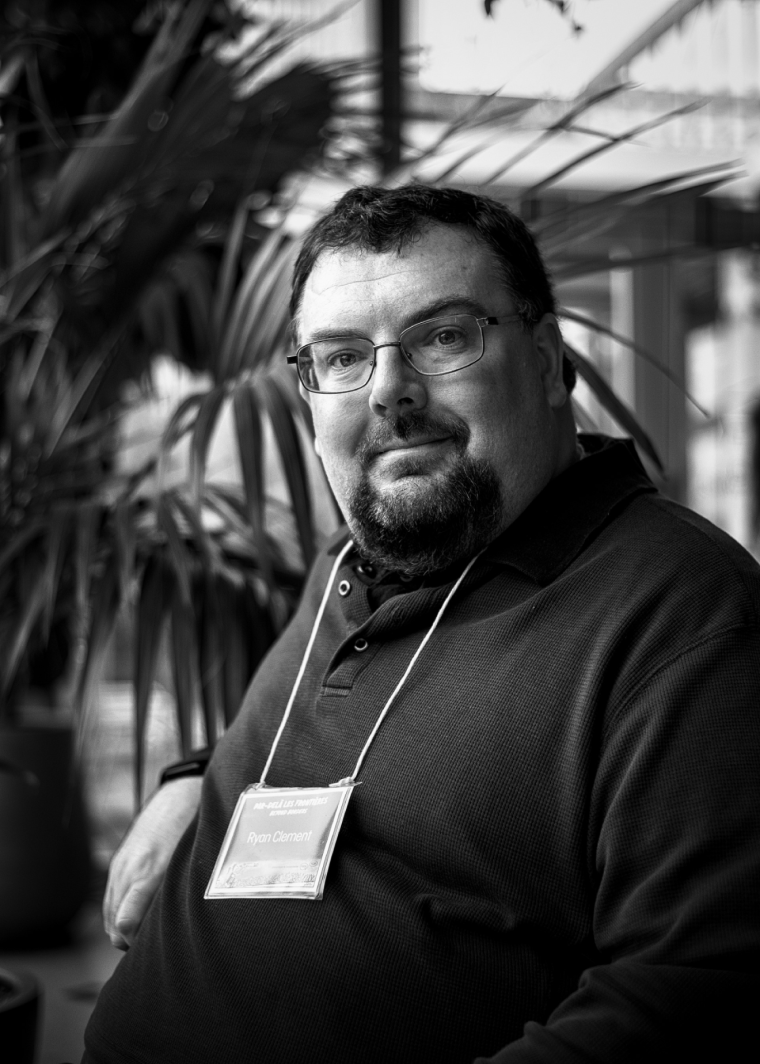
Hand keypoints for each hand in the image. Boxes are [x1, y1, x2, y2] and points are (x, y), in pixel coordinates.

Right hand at [103, 775, 202, 949]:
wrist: (180, 792)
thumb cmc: (194, 827)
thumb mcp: (193, 861)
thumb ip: (182, 893)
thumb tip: (182, 927)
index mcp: (150, 872)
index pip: (125, 922)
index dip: (136, 943)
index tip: (154, 946)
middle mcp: (130, 870)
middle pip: (114, 925)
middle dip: (131, 940)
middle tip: (155, 943)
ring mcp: (120, 865)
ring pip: (109, 914)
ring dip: (123, 928)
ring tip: (148, 932)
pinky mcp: (118, 861)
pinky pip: (110, 898)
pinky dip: (118, 912)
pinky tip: (137, 916)